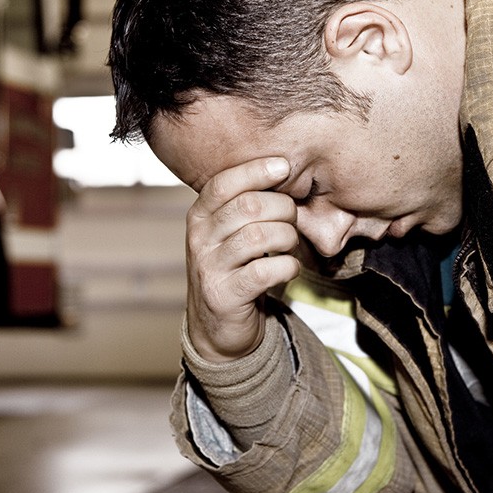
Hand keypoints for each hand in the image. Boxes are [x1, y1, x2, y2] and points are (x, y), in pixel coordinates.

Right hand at [185, 156, 300, 360]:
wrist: (217, 326)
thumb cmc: (233, 269)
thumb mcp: (228, 233)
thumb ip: (246, 205)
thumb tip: (283, 170)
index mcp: (199, 217)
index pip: (224, 183)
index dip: (256, 170)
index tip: (284, 166)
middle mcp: (199, 240)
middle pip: (248, 206)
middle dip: (282, 208)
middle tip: (293, 219)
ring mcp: (210, 268)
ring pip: (259, 236)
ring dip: (287, 237)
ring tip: (290, 244)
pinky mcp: (225, 295)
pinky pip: (265, 271)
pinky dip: (287, 266)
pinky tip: (289, 268)